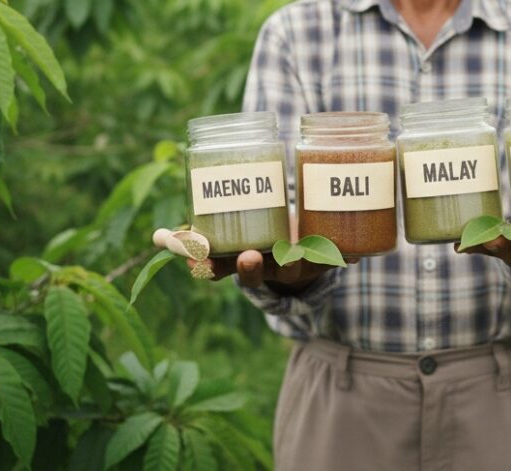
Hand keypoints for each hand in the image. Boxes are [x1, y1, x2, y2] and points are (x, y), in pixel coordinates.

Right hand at [194, 250, 359, 294]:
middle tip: (248, 257)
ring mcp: (297, 267)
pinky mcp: (324, 260)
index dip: (211, 267)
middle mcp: (269, 270)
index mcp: (244, 265)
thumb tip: (156, 238)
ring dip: (296, 261)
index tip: (203, 264)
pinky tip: (354, 254)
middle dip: (253, 268)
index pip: (222, 271)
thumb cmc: (260, 245)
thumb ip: (193, 243)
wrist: (301, 262)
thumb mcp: (226, 245)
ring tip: (297, 254)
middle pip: (260, 274)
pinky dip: (345, 256)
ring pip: (296, 266)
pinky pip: (335, 259)